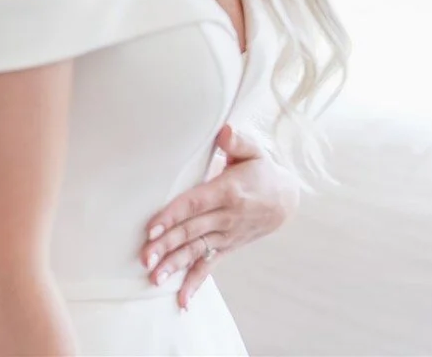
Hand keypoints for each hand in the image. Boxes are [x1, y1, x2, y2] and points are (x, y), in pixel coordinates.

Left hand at [140, 125, 299, 308]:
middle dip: (167, 245)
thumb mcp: (254, 150)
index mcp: (227, 191)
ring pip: (197, 251)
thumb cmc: (261, 169)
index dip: (172, 215)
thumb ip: (237, 141)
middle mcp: (226, 217)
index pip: (195, 204)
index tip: (153, 227)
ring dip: (175, 265)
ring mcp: (226, 235)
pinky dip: (196, 284)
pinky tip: (182, 301)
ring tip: (154, 278)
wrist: (286, 198)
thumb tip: (225, 131)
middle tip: (145, 257)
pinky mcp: (227, 247)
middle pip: (192, 231)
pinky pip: (209, 266)